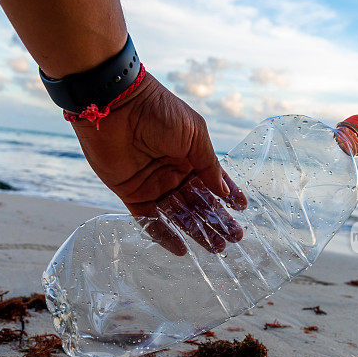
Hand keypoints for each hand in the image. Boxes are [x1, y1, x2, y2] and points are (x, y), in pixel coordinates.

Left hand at [70, 73, 247, 255]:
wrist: (116, 107)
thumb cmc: (158, 112)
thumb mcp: (194, 134)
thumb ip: (208, 165)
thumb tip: (224, 192)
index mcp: (189, 155)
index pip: (213, 181)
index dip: (228, 196)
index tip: (241, 210)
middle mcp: (173, 171)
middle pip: (198, 202)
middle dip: (216, 220)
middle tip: (233, 238)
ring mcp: (153, 184)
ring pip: (178, 215)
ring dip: (196, 232)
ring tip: (216, 248)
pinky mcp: (131, 194)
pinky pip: (149, 220)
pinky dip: (164, 235)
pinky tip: (182, 250)